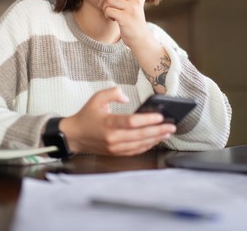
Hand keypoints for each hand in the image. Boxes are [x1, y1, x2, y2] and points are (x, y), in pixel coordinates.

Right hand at [59, 86, 176, 155]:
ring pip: (139, 145)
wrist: (74, 136)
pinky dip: (147, 146)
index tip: (160, 117)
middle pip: (139, 135)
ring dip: (155, 139)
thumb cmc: (87, 116)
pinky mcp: (116, 153)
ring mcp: (114, 147)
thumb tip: (126, 97)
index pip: (130, 122)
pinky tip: (155, 140)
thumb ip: (112, 93)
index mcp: (107, 123)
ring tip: (167, 133)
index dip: (146, 120)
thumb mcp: (96, 98)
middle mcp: (112, 138)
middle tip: (171, 126)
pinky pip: (135, 150)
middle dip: (158, 131)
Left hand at [98, 0, 149, 49]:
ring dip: (104, 7)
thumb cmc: (132, 20)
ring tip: (108, 12)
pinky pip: (108, 10)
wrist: (140, 38)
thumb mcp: (133, 4)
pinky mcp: (125, 18)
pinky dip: (106, 14)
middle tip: (102, 5)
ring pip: (109, 0)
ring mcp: (131, 9)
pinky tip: (111, 18)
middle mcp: (136, 0)